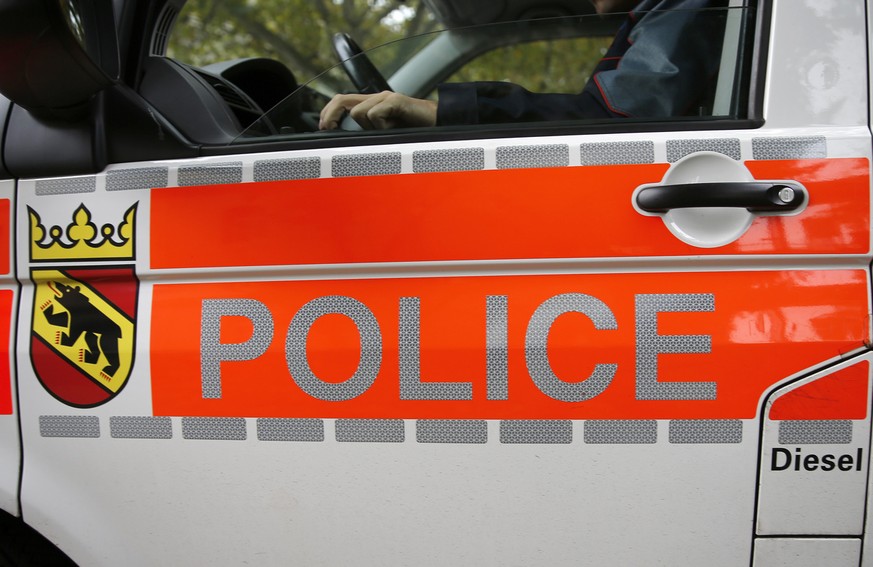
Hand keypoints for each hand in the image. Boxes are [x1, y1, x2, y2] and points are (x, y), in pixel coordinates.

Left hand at [319, 91, 436, 130]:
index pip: (342, 101)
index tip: (322, 127)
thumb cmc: (415, 133)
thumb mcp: (386, 136)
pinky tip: (394, 127)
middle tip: (325, 128)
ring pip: (359, 113)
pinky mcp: (396, 100)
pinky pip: (376, 114)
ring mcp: (386, 98)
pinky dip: (381, 125)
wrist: (440, 126)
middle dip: (330, 115)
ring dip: (370, 127)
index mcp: (373, 105)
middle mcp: (377, 98)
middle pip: (342, 100)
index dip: (328, 112)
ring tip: (388, 131)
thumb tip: (346, 146)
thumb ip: (369, 135)